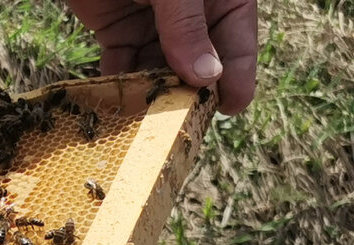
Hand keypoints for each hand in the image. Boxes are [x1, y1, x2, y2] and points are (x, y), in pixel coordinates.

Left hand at [66, 0, 257, 113]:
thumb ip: (186, 25)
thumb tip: (207, 77)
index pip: (237, 39)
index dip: (236, 75)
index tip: (229, 109)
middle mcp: (192, 10)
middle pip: (197, 61)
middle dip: (188, 92)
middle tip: (181, 125)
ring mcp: (154, 20)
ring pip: (158, 68)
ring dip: (151, 95)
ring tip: (145, 124)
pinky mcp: (117, 26)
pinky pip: (122, 63)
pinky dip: (118, 84)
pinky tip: (116, 107)